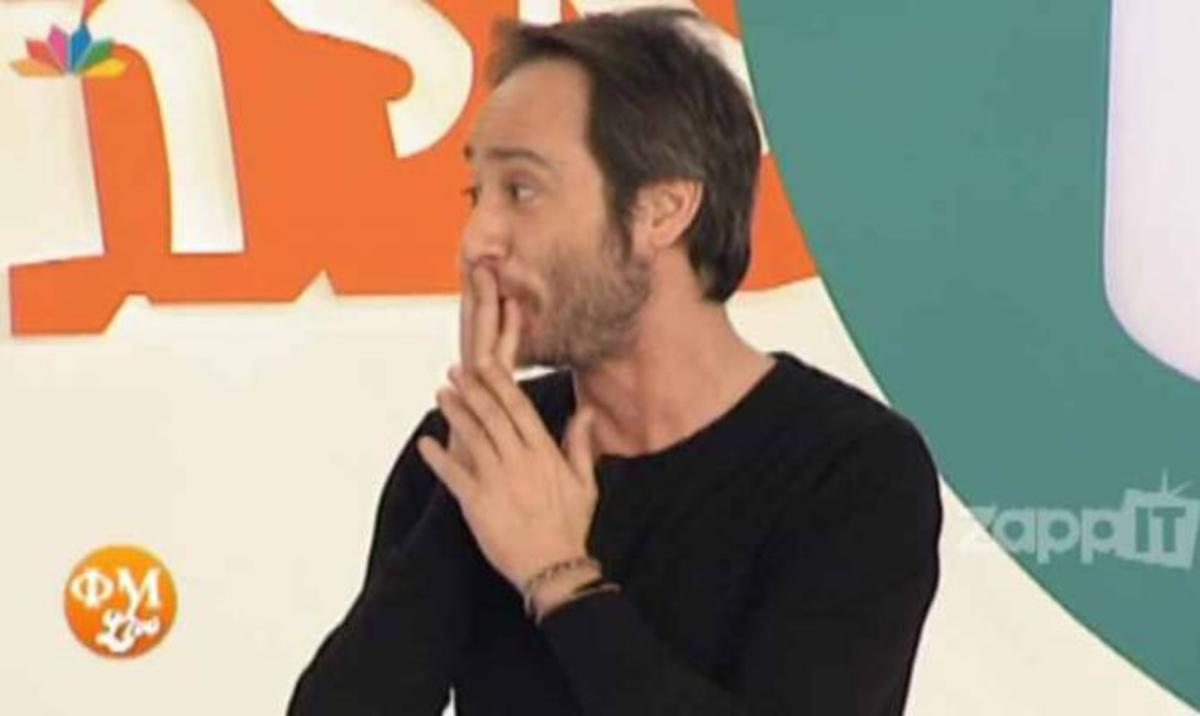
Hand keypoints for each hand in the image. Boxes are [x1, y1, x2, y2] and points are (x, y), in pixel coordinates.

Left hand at [417, 278, 598, 590]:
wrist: (554, 568)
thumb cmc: (570, 526)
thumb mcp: (584, 482)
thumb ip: (580, 443)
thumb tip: (586, 411)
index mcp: (544, 452)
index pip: (519, 408)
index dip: (499, 383)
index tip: (485, 363)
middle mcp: (519, 461)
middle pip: (492, 415)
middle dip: (472, 389)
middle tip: (455, 369)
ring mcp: (497, 481)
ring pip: (472, 438)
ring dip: (455, 413)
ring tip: (441, 393)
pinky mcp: (477, 504)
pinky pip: (453, 475)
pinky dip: (437, 458)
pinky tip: (425, 443)